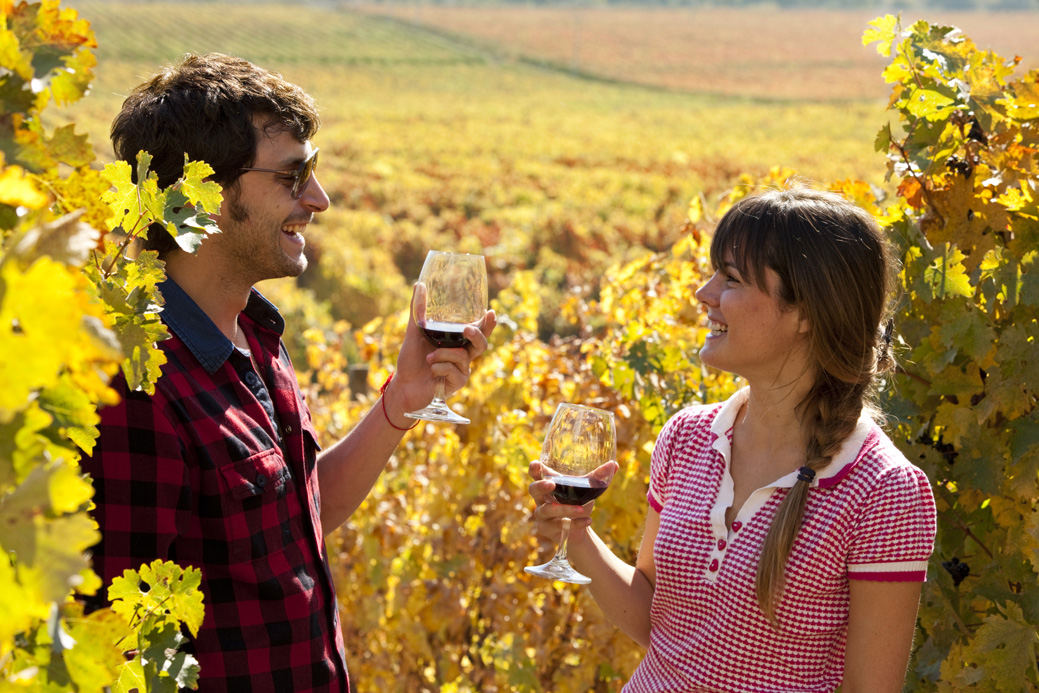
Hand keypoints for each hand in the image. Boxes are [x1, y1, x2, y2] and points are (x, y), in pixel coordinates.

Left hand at [385, 282, 496, 415]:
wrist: (403, 385)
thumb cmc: (411, 360)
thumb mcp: (414, 332)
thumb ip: (418, 311)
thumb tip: (419, 284)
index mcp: (456, 342)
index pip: (478, 332)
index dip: (487, 324)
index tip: (490, 312)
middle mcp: (463, 355)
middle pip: (482, 344)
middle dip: (477, 334)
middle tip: (466, 329)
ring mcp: (462, 370)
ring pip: (462, 356)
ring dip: (442, 354)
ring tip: (428, 358)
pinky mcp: (457, 383)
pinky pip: (454, 370)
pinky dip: (439, 367)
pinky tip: (431, 370)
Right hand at [528, 460, 597, 543]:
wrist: (578, 527)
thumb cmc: (578, 501)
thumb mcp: (586, 489)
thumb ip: (597, 477)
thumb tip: (614, 464)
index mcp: (547, 483)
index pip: (535, 473)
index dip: (534, 469)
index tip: (536, 464)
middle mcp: (540, 498)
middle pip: (533, 489)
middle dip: (541, 486)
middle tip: (552, 484)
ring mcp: (541, 514)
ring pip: (548, 510)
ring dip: (565, 509)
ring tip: (581, 509)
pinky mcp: (546, 528)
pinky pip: (558, 525)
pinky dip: (575, 523)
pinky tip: (588, 521)